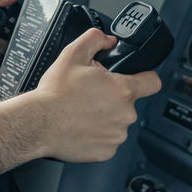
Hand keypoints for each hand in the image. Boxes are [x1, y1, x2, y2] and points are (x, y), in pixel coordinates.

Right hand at [29, 27, 161, 162]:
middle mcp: (125, 114)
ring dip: (105, 118)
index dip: (145, 77)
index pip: (153, 82)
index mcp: (122, 90)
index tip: (138, 79)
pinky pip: (107, 141)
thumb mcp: (73, 54)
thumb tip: (108, 40)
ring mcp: (116, 135)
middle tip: (90, 96)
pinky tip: (80, 127)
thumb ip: (95, 39)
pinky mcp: (106, 151)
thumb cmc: (54, 93)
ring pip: (117, 123)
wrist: (38, 123)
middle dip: (113, 98)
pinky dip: (96, 135)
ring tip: (82, 112)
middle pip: (128, 103)